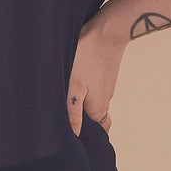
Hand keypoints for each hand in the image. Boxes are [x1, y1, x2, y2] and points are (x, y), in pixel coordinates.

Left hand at [66, 12, 127, 135]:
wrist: (108, 30)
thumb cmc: (88, 57)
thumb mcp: (74, 85)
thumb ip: (72, 111)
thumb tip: (74, 135)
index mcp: (98, 109)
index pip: (97, 133)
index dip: (86, 139)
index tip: (72, 140)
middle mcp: (105, 101)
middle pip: (95, 120)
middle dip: (82, 123)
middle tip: (62, 123)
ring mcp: (106, 87)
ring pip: (92, 103)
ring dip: (80, 105)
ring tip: (62, 102)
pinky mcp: (103, 75)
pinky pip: (94, 90)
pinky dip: (84, 92)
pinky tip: (72, 85)